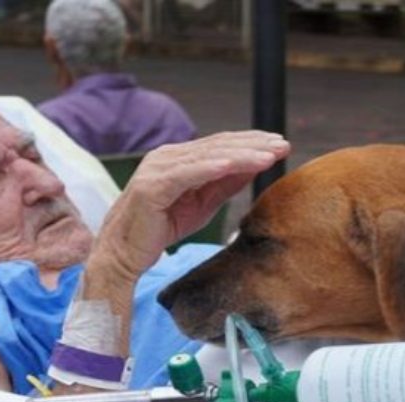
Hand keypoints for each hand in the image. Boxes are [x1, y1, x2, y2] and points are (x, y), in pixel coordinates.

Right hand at [96, 131, 290, 278]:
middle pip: (216, 146)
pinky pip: (188, 173)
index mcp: (176, 159)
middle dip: (253, 145)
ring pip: (207, 157)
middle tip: (283, 145)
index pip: (219, 146)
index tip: (279, 146)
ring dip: (241, 155)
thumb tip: (255, 167)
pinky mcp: (151, 186)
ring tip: (270, 155)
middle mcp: (165, 157)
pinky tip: (235, 165)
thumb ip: (223, 185)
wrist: (122, 254)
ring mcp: (157, 169)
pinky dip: (212, 167)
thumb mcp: (200, 206)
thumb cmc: (158, 230)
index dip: (250, 144)